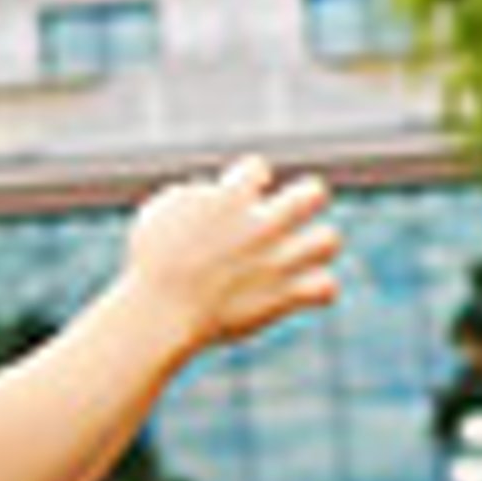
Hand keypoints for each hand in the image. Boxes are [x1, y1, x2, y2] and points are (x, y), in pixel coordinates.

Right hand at [124, 156, 339, 350]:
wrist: (163, 311)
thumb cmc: (152, 263)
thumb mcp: (160, 213)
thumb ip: (191, 197)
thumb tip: (211, 195)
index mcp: (232, 197)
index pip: (258, 169)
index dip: (248, 182)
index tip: (233, 201)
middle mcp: (264, 224)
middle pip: (314, 193)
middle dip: (305, 200)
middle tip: (282, 218)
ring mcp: (279, 260)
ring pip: (329, 240)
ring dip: (317, 245)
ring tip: (295, 255)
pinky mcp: (285, 295)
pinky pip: (326, 287)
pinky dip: (317, 288)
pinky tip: (298, 290)